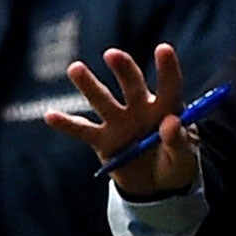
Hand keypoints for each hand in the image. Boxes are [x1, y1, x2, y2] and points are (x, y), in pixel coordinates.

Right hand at [44, 42, 198, 198]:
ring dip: (89, 85)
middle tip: (113, 55)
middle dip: (123, 69)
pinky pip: (83, 130)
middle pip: (131, 85)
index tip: (163, 49)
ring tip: (75, 69)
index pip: (169, 85)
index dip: (167, 68)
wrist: (156, 187)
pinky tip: (50, 115)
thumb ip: (179, 141)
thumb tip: (170, 123)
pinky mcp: (102, 141)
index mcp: (166, 108)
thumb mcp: (184, 159)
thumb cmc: (175, 166)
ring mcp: (119, 123)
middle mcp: (140, 109)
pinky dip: (67, 124)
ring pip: (102, 101)